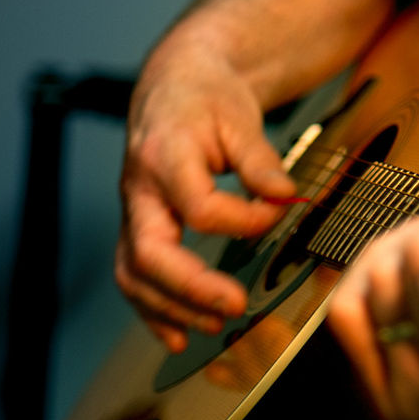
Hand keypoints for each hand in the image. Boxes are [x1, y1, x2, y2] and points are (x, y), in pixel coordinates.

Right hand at [115, 39, 301, 350]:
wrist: (176, 85)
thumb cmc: (207, 96)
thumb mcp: (240, 115)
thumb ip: (260, 159)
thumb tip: (284, 194)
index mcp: (164, 155)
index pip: (199, 207)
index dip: (243, 220)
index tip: (278, 212)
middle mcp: (139, 189)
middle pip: (150, 252)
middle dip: (191, 287)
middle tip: (235, 305)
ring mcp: (134, 211)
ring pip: (135, 273)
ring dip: (172, 308)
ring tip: (215, 325)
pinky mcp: (139, 226)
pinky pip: (135, 275)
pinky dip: (153, 310)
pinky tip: (180, 335)